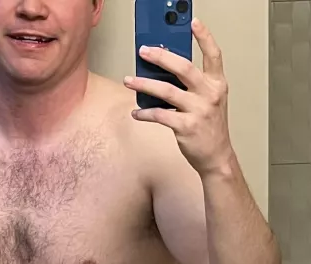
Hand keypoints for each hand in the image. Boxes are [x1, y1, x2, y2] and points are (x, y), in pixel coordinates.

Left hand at [124, 18, 233, 176]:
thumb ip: (194, 86)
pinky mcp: (186, 127)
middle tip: (144, 51)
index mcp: (217, 84)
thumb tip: (164, 72)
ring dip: (144, 85)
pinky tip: (136, 112)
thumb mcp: (209, 102)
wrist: (216, 156)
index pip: (214, 54)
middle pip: (183, 68)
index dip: (204, 36)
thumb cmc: (210, 128)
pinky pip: (160, 115)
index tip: (192, 22)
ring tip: (129, 80)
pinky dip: (145, 113)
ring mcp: (198, 111)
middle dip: (161, 57)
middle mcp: (209, 94)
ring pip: (166, 91)